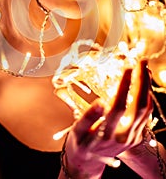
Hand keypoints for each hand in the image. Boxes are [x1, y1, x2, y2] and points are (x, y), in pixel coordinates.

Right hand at [64, 60, 152, 175]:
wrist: (88, 162)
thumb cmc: (79, 142)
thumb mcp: (77, 131)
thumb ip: (88, 117)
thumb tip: (100, 102)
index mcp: (106, 134)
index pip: (119, 106)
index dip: (124, 86)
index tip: (127, 67)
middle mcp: (123, 137)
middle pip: (138, 106)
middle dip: (142, 82)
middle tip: (141, 62)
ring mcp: (132, 138)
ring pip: (146, 110)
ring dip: (147, 88)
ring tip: (144, 69)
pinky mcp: (136, 137)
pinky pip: (146, 115)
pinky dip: (147, 97)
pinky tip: (143, 84)